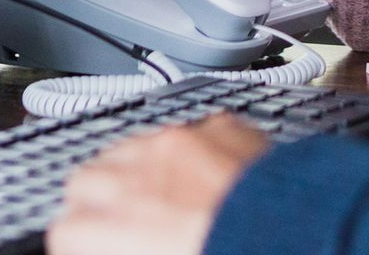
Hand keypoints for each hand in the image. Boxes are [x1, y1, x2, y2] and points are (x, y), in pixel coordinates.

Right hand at [48, 115, 267, 254]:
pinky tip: (210, 178)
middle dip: (97, 202)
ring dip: (137, 171)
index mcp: (116, 224)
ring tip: (166, 200)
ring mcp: (176, 142)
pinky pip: (187, 133)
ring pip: (129, 147)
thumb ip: (132, 250)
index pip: (66, 229)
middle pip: (84, 180)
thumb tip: (130, 246)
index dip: (82, 244)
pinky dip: (188, 152)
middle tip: (123, 226)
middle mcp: (137, 173)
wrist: (302, 235)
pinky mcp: (217, 125)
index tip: (94, 250)